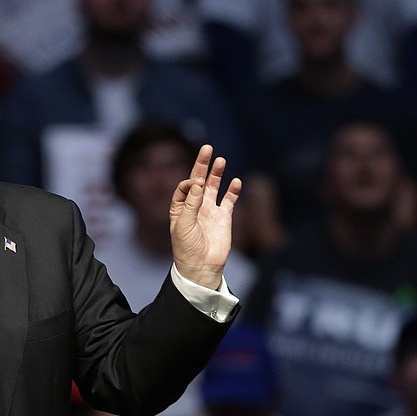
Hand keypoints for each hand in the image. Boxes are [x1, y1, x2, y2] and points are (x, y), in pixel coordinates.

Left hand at [170, 144, 241, 288]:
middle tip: (207, 148)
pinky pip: (229, 200)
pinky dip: (233, 191)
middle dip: (202, 165)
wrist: (201, 267)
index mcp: (180, 208)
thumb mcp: (183, 226)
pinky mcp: (224, 218)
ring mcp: (210, 211)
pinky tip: (236, 182)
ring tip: (221, 160)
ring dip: (217, 174)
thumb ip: (191, 204)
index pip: (185, 187)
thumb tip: (198, 184)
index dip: (190, 182)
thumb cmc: (186, 248)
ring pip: (215, 187)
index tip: (196, 184)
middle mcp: (195, 206)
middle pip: (199, 181)